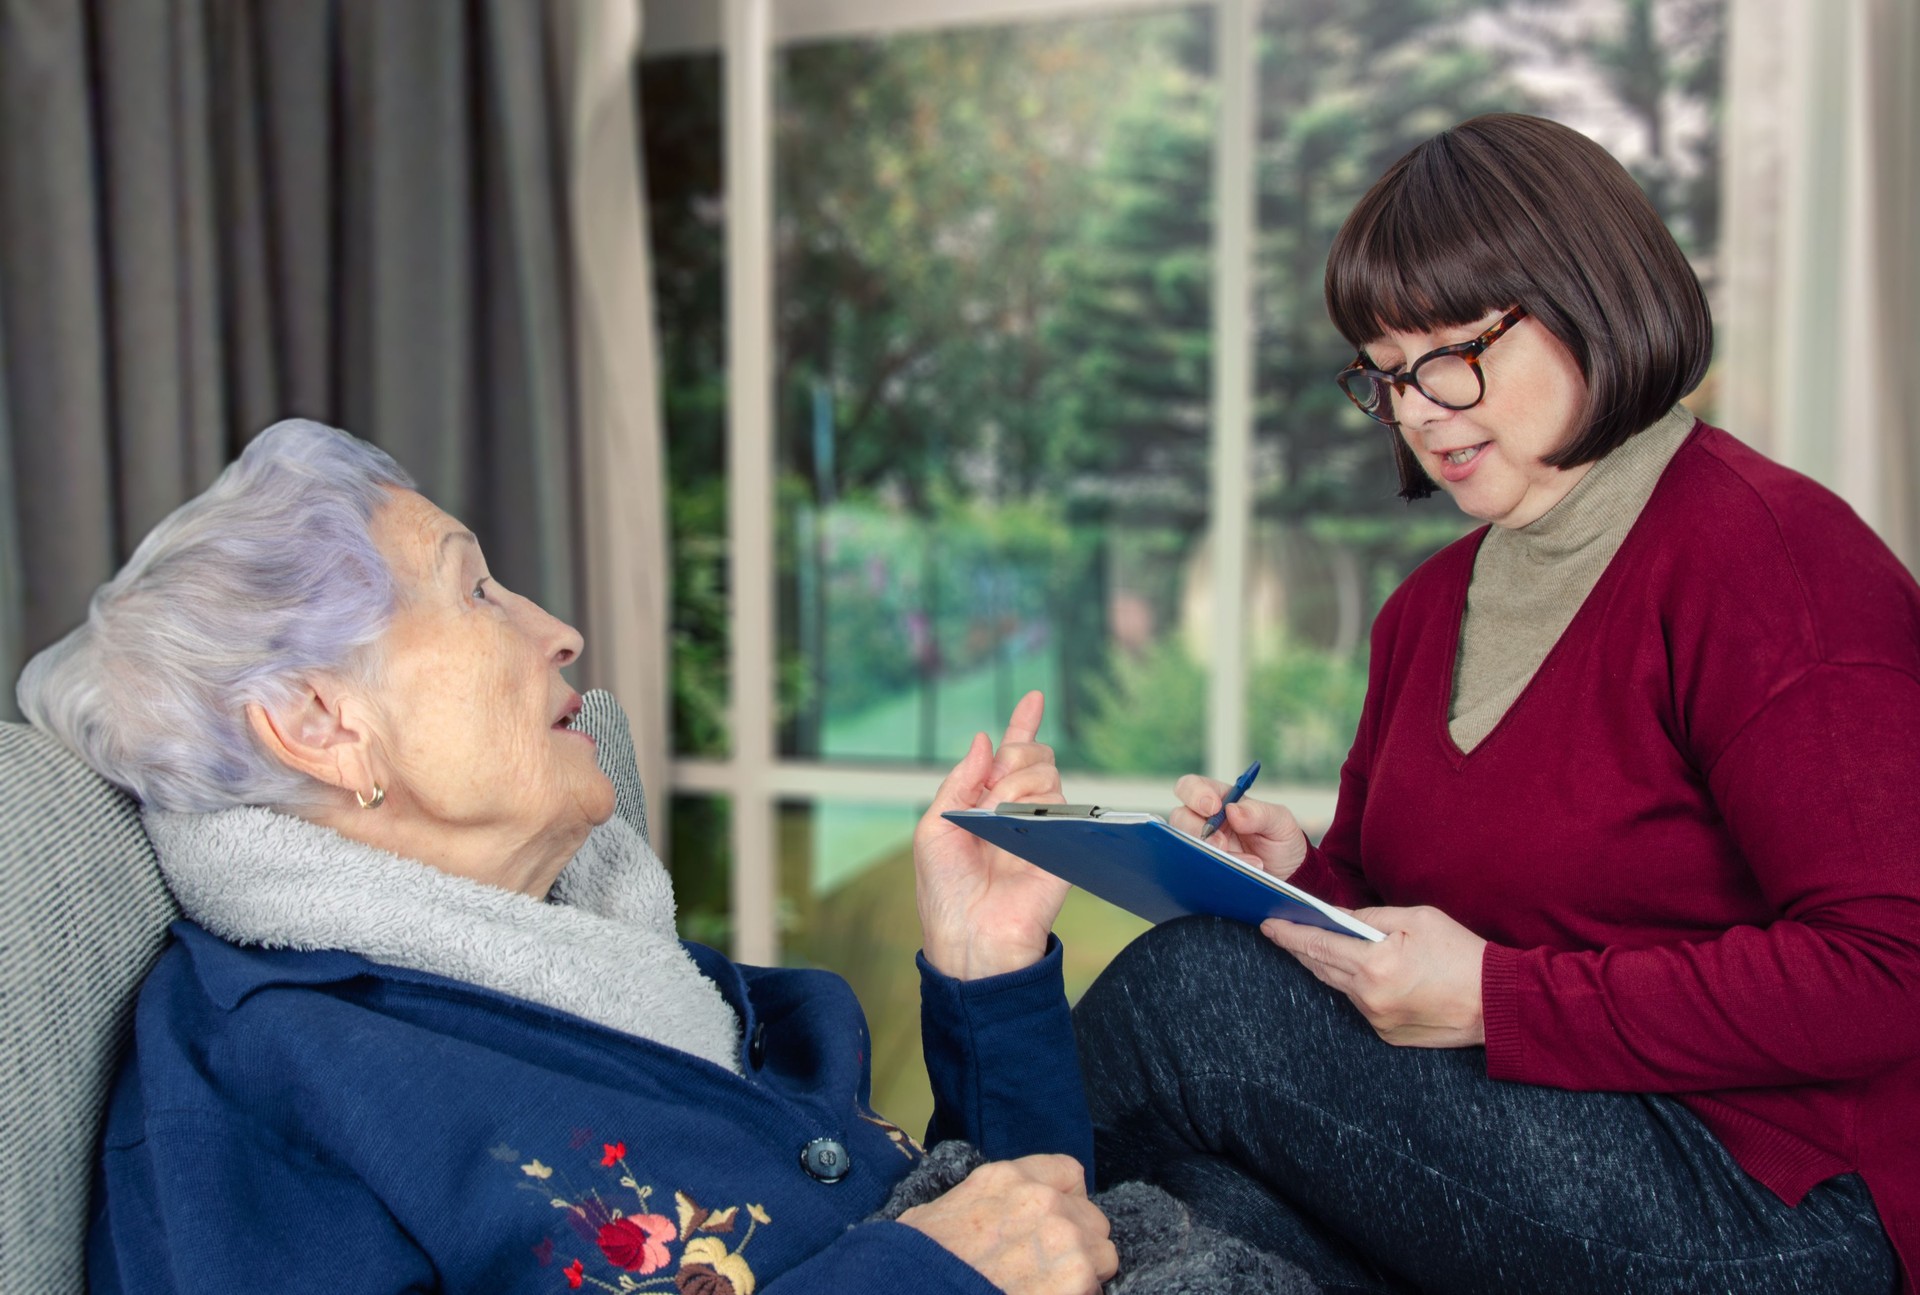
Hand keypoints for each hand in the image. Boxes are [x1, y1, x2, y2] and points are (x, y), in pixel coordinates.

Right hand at [897, 1155, 1117, 1294]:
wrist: (916, 1290)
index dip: (1067, 1201)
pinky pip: (1098, 1289)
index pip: (1068, 1173)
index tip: (1057, 1223)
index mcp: (1007, 1178)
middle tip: (1050, 1269)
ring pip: (1103, 1254)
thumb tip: (972, 1219)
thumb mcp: (934, 1215)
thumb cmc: (918, 1262)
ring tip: (1052, 1290)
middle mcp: (1043, 1200)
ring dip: (1084, 1274)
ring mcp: (1064, 1239)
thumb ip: (973, 1205)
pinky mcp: (1077, 1279)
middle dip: (1077, 1242)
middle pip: (1091, 1216)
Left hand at [914, 691, 1070, 979]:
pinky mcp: (1062, 844)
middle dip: (1015, 755)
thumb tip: (984, 739)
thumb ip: (959, 781)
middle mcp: (1017, 810)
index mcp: (985, 803)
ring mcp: (1042, 826)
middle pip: (1034, 755)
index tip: (1033, 696)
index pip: (1010, 755)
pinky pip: (1063, 804)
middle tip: (993, 786)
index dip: (1022, 724)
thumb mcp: (934, 828)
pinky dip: (1040, 801)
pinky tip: (1021, 817)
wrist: (970, 938)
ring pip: (1047, 773)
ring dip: (1018, 784)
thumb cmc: (945, 892)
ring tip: (999, 818)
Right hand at [1170, 775, 1307, 880]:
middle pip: (1180, 817)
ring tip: (1246, 863)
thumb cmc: (1281, 841)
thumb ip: (1259, 813)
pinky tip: (1236, 875)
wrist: (1288, 875)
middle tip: (1222, 845)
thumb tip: (1233, 811)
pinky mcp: (1203, 867)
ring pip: (1186, 845)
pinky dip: (1214, 872)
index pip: (1191, 786)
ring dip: (1211, 855)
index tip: (1213, 808)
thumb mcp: (1279, 821)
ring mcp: (1202, 845)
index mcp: (1220, 799)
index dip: (1195, 794)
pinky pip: (1195, 868)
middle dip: (1199, 831)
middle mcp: (1204, 820)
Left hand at [1261, 905, 1487, 1046]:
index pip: (1317, 945)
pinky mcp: (1387, 1035)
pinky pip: (1361, 1004)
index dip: (1289, 934)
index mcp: (1375, 965)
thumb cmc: (1462, 954)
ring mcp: (1377, 1020)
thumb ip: (1370, 918)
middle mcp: (1369, 998)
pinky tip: (1363, 972)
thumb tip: (1337, 917)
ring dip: (1331, 967)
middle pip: (1321, 968)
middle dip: (1301, 948)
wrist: (1498, 1002)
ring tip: (1320, 945)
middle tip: (1282, 930)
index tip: (1268, 924)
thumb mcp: (1417, 919)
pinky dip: (1357, 986)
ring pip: (1340, 987)